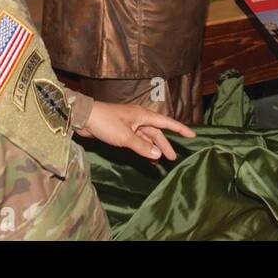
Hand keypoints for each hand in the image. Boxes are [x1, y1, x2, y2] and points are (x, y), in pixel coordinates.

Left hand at [77, 102, 195, 160]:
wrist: (84, 117)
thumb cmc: (106, 123)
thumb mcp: (125, 137)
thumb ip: (142, 146)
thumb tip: (158, 154)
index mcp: (143, 115)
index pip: (166, 122)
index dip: (180, 129)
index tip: (192, 135)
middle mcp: (139, 118)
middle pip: (156, 132)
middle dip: (165, 144)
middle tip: (172, 158)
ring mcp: (130, 124)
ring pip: (147, 137)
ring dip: (153, 147)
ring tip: (160, 161)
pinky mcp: (122, 130)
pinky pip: (138, 139)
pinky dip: (143, 147)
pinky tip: (146, 156)